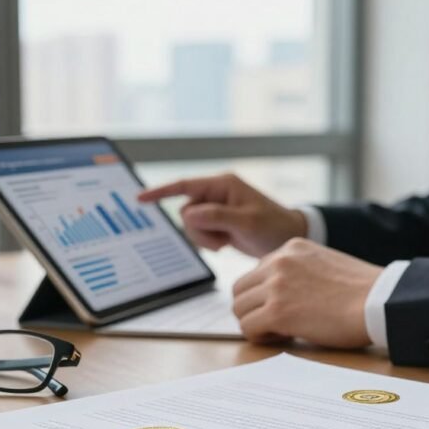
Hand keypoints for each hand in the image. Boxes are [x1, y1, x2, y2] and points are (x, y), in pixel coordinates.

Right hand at [138, 173, 307, 256]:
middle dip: (199, 229)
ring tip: (226, 241)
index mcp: (223, 185)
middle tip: (221, 239)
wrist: (288, 237)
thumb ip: (217, 217)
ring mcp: (216, 208)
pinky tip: (227, 243)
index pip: (184, 186)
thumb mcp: (247, 222)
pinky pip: (200, 233)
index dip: (161, 192)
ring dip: (205, 238)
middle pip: (186, 211)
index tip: (140, 198)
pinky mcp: (218, 222)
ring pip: (191, 225)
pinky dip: (209, 242)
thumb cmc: (273, 226)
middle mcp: (217, 193)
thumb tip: (188, 214)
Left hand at [232, 238, 382, 347]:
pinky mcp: (278, 311)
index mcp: (291, 248)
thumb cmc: (362, 291)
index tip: (283, 308)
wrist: (380, 301)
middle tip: (275, 323)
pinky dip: (261, 337)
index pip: (256, 272)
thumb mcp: (325, 264)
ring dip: (256, 323)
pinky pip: (248, 328)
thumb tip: (282, 294)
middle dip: (253, 309)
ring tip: (282, 331)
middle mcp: (279, 262)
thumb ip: (299, 271)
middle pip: (240, 290)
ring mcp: (276, 286)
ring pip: (239, 309)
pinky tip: (285, 337)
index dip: (264, 295)